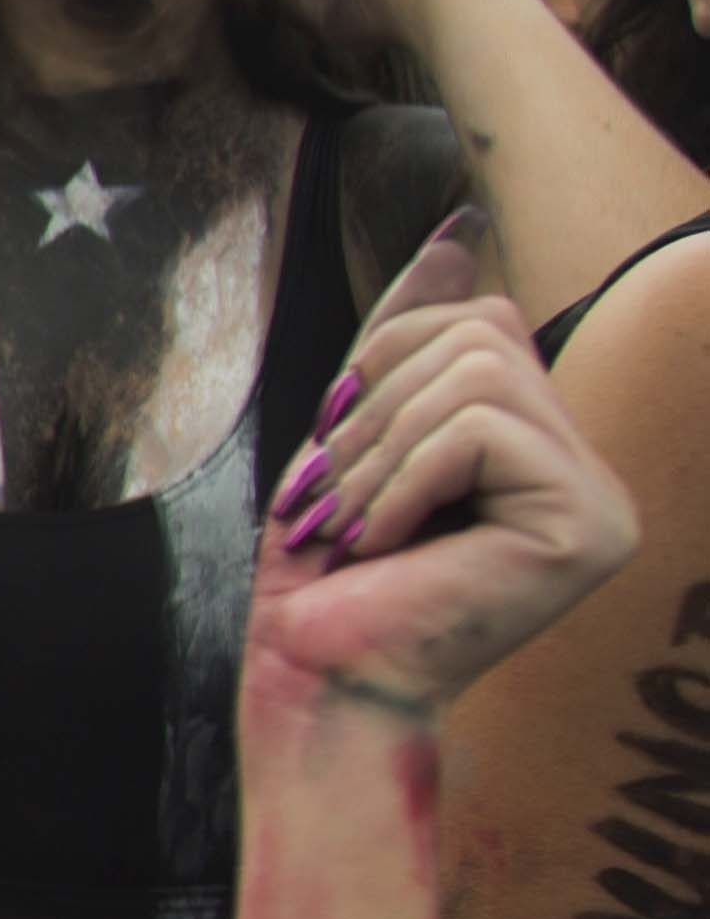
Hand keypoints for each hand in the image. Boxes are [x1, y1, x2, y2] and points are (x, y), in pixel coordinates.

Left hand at [257, 213, 637, 710]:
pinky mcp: (590, 529)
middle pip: (485, 336)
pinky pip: (481, 430)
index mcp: (543, 451)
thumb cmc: (324, 575)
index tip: (336, 448)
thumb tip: (457, 240)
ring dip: (382, 447)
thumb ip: (407, 344)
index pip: (485, 324)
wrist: (317, 678)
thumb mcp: (354, 433)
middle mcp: (590, 474)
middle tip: (337, 501)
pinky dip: (403, 479)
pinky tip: (385, 545)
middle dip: (376, 407)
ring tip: (356, 525)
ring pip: (483, 374)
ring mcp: (602, 503)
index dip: (389, 357)